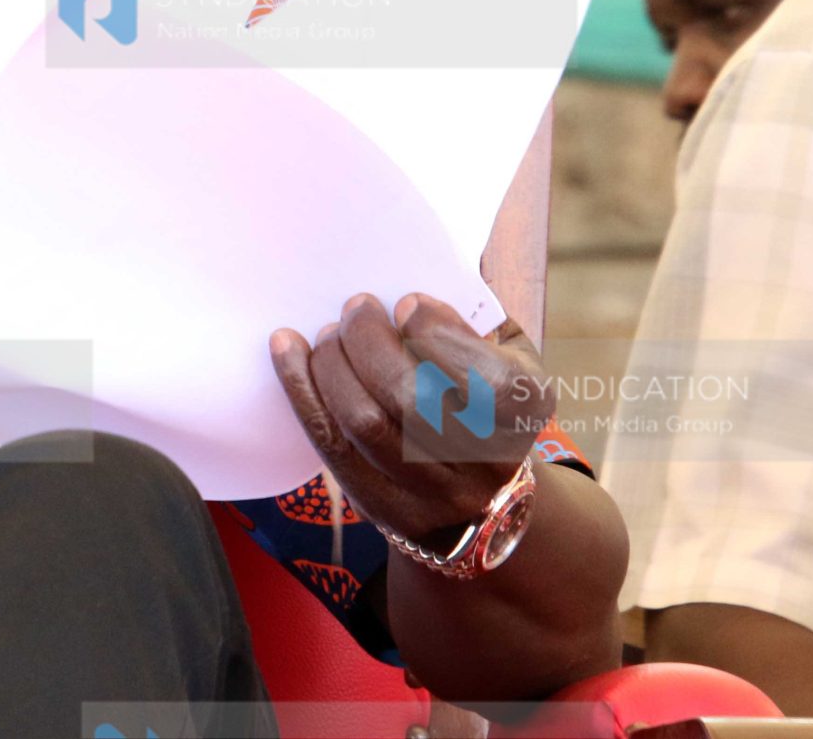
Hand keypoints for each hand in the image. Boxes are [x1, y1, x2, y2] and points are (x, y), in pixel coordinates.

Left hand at [269, 292, 551, 548]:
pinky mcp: (386, 510)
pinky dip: (302, 391)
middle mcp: (488, 466)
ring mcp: (435, 497)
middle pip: (414, 401)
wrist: (481, 491)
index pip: (489, 383)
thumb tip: (406, 303)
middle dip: (371, 342)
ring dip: (333, 366)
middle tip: (355, 306)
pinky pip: (331, 448)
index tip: (406, 303)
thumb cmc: (483, 396)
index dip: (440, 338)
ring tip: (327, 333)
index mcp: (525, 417)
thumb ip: (469, 324)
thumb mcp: (503, 354)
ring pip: (366, 425)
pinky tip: (287, 349)